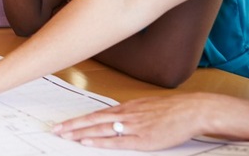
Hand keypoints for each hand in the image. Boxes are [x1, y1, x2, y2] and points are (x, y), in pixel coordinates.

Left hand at [53, 93, 225, 150]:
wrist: (192, 110)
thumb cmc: (172, 110)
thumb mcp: (146, 106)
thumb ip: (129, 112)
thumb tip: (115, 116)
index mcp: (126, 108)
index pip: (95, 115)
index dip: (78, 120)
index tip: (63, 124)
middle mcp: (126, 115)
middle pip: (93, 121)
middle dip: (73, 126)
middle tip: (56, 130)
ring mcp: (133, 126)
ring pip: (101, 130)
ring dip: (81, 133)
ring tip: (65, 136)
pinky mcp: (143, 138)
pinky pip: (117, 140)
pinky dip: (100, 141)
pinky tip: (87, 142)